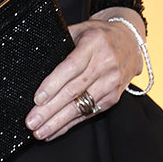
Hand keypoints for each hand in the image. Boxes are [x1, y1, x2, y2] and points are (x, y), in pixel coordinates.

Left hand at [24, 14, 141, 141]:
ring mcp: (111, 83)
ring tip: (40, 132)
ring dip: (58, 122)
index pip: (71, 67)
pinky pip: (88, 114)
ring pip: (81, 106)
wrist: (130, 43)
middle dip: (50, 109)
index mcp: (93, 44)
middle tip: (32, 122)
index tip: (37, 99)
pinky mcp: (113, 98)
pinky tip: (55, 131)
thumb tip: (37, 61)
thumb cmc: (99, 35)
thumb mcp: (81, 30)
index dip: (53, 84)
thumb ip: (62, 43)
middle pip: (73, 91)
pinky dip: (70, 124)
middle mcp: (105, 64)